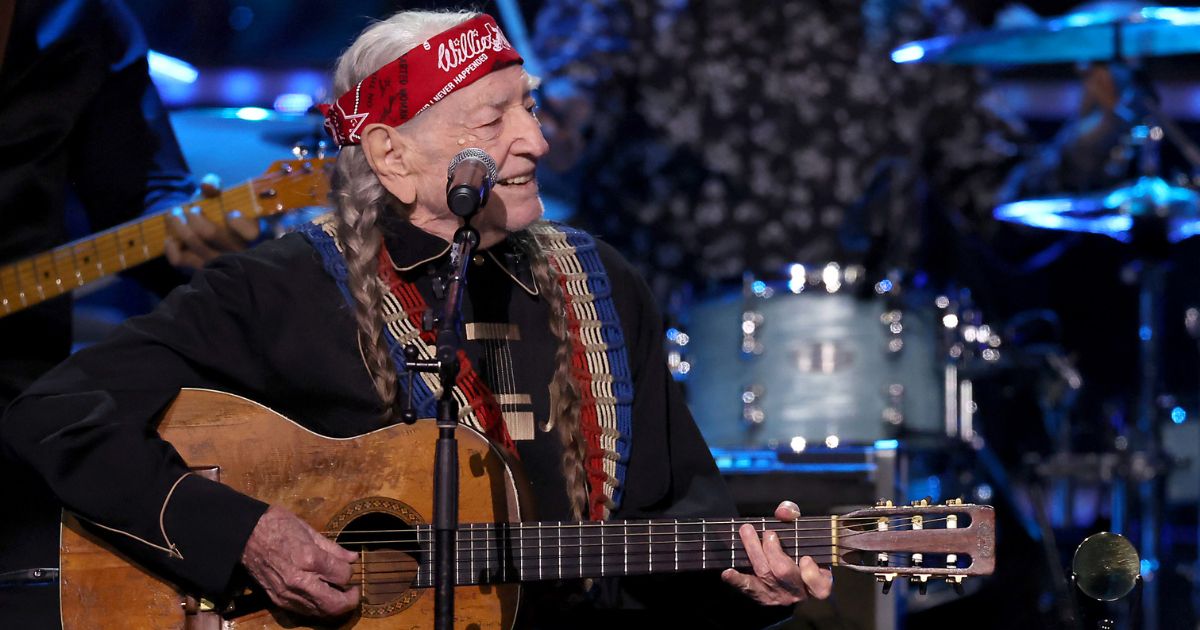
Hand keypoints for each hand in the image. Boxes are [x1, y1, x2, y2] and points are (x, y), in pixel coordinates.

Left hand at [164, 175, 260, 270]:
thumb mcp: (218, 195)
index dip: (238, 223)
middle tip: (188, 209)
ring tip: (174, 215)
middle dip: (193, 216)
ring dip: (179, 225)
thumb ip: (214, 185)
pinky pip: (181, 260)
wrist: (206, 233)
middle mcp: (236, 252)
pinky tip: (171, 239)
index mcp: (251, 234)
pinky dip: (171, 247)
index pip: (250, 233)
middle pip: (211, 233)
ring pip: (195, 244)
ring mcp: (217, 264)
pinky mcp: (200, 271)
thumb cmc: (217, 212)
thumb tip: (207, 186)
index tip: (230, 213)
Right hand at [240, 506, 359, 617]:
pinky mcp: (278, 600)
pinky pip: (304, 611)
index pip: (343, 576)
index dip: (350, 572)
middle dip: (350, 601)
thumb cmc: (277, 526)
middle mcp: (300, 581)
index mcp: (310, 559)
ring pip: (320, 612)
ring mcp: (288, 594)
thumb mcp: (309, 531)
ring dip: (334, 607)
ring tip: (339, 595)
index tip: (348, 566)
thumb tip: (352, 558)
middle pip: (335, 604)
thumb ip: (332, 548)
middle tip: (354, 593)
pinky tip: (320, 597)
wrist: (244, 535)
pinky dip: (317, 608)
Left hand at [721, 501, 833, 605]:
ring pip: (765, 576)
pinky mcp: (762, 597)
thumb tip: (783, 511)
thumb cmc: (798, 549)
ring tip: (747, 532)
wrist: (787, 577)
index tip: (806, 559)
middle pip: (784, 572)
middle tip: (768, 533)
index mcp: (818, 581)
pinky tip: (728, 573)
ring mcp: (779, 596)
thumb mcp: (803, 532)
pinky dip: (738, 580)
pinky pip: (749, 588)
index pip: (819, 585)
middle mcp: (798, 591)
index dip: (812, 574)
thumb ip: (795, 517)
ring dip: (754, 552)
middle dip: (773, 551)